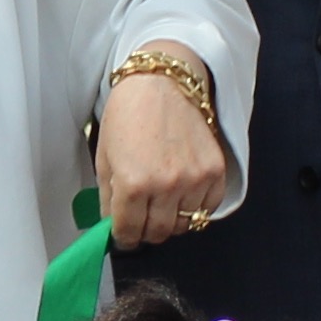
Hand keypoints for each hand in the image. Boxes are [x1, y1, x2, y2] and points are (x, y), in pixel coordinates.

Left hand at [95, 58, 227, 251]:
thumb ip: (108, 199)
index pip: (129, 232)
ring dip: (171, 220)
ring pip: (184, 225)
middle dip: (146, 231)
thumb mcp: (105, 158)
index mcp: (133, 184)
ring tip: (162, 203)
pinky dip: (195, 208)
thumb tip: (112, 228)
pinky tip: (183, 194)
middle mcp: (166, 186)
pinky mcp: (215, 172)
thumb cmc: (128, 116)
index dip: (123, 237)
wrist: (162, 83)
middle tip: (142, 220)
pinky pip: (207, 209)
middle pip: (158, 233)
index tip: (124, 234)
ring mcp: (194, 180)